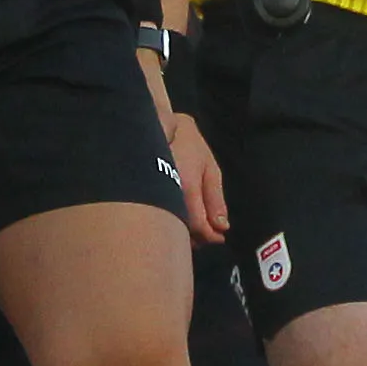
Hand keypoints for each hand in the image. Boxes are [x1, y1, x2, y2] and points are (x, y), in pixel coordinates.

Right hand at [165, 107, 231, 245]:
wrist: (160, 127)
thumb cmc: (189, 146)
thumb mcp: (210, 169)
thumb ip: (215, 200)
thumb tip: (221, 226)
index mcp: (187, 187)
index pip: (198, 225)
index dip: (210, 236)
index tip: (219, 237)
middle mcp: (168, 193)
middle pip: (182, 231)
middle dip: (198, 239)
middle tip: (209, 235)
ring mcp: (154, 194)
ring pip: (169, 227)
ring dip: (184, 234)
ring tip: (196, 228)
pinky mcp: (145, 194)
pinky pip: (159, 217)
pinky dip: (171, 224)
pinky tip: (180, 221)